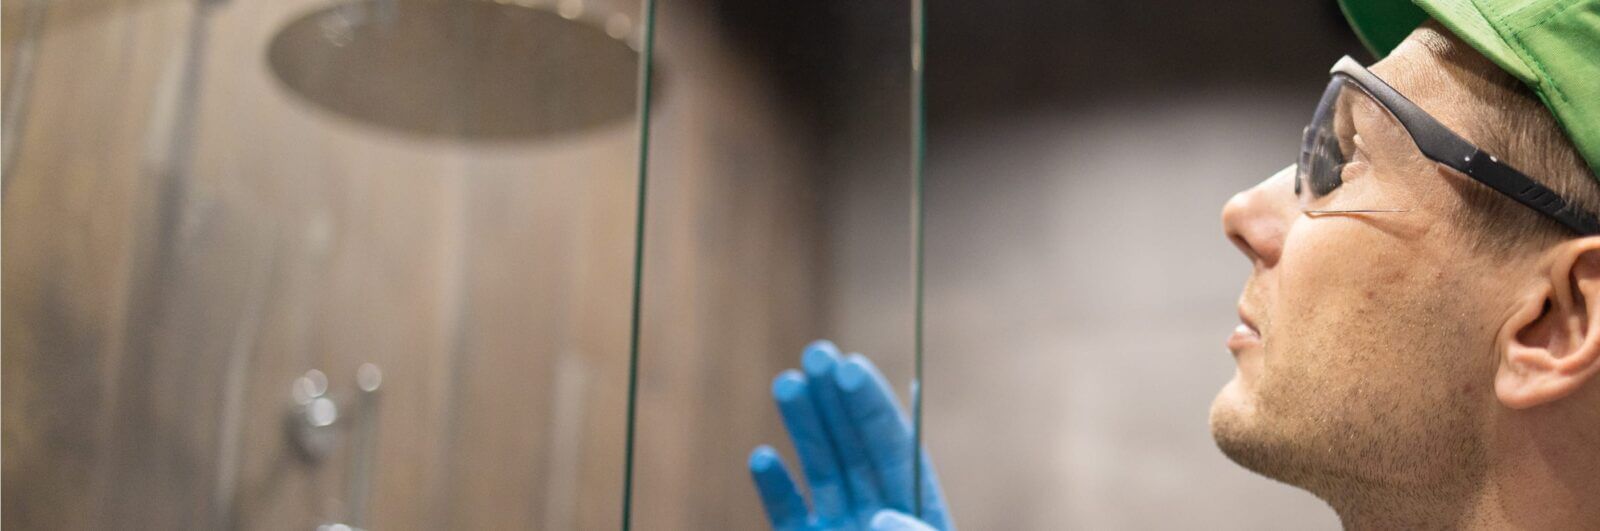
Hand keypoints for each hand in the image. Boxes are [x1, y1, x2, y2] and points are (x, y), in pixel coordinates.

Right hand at [748, 340, 953, 530]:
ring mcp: (840, 530)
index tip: (850, 366)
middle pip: (856, 448)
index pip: (895, 447)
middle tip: (817, 352)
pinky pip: (787, 516)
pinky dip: (774, 489)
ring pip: (821, 471)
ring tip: (787, 382)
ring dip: (804, 427)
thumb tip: (884, 516)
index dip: (873, 406)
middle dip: (835, 400)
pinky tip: (762, 456)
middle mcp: (878, 512)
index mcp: (919, 509)